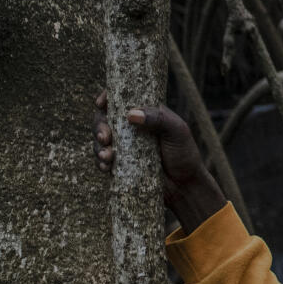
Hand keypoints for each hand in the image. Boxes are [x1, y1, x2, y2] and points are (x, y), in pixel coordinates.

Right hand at [95, 92, 227, 232]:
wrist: (183, 186)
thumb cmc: (184, 154)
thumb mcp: (177, 131)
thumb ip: (158, 118)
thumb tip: (131, 114)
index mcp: (145, 113)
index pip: (121, 99)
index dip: (107, 97)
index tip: (101, 103)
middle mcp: (131, 127)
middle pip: (104, 118)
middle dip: (99, 126)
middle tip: (105, 137)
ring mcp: (123, 145)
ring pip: (100, 139)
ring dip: (98, 146)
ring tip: (107, 155)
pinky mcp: (119, 163)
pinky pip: (102, 159)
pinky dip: (100, 161)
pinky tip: (106, 166)